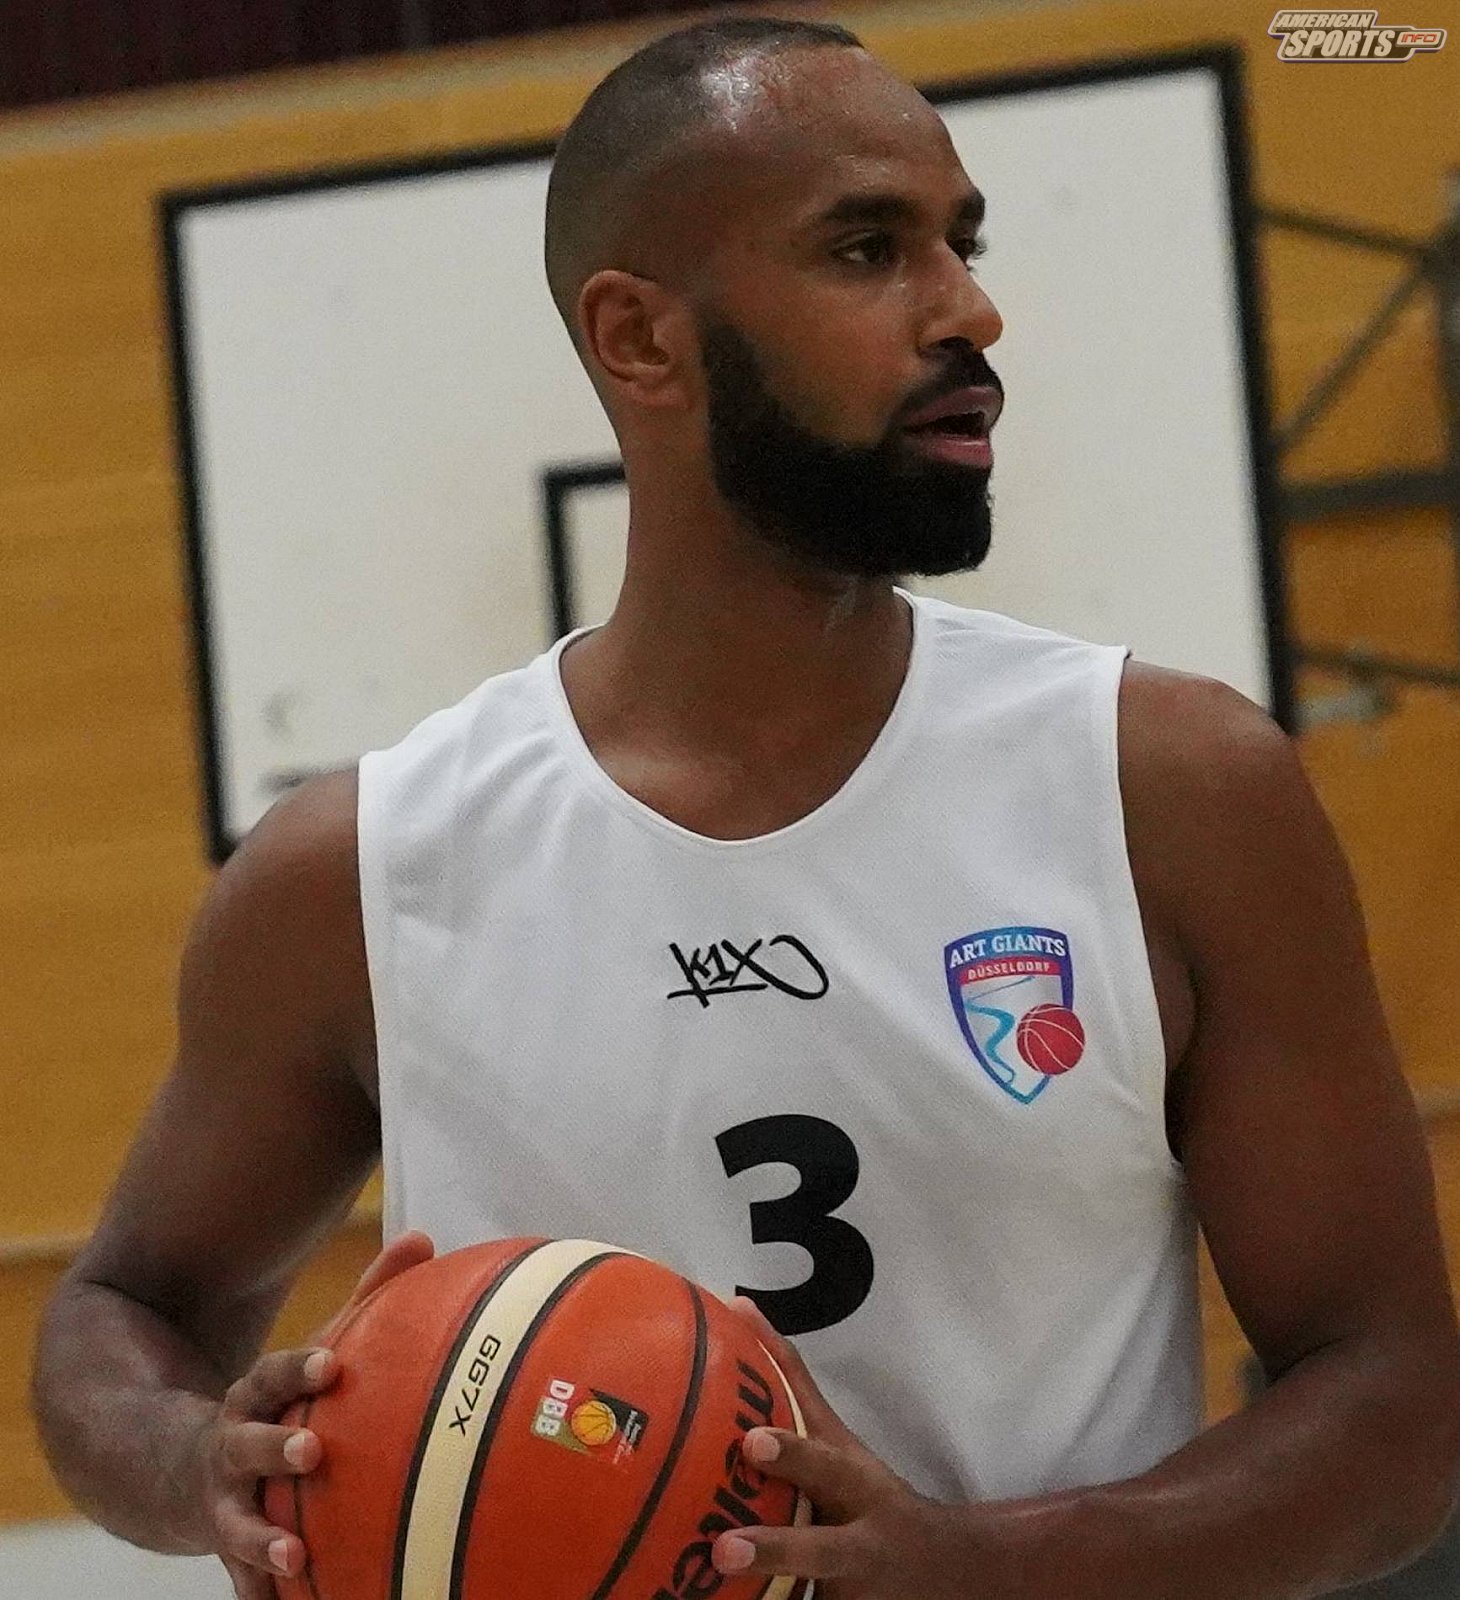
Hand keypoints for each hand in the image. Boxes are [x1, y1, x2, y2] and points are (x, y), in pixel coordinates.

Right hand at [191, 1230, 433, 1598]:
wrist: (179, 1469)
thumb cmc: (280, 1402)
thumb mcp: (312, 1353)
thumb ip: (366, 1297)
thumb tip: (421, 1238)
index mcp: (255, 1395)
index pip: (272, 1374)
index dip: (299, 1368)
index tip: (331, 1365)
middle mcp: (231, 1447)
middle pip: (247, 1444)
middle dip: (275, 1447)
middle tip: (312, 1451)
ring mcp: (223, 1502)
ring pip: (236, 1521)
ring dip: (263, 1537)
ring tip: (296, 1554)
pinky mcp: (228, 1551)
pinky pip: (244, 1581)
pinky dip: (264, 1596)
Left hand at [713, 1296, 969, 1599]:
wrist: (946, 1572)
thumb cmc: (867, 1493)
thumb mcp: (837, 1439)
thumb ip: (789, 1379)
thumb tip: (736, 1307)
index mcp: (855, 1487)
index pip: (825, 1466)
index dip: (792, 1454)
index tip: (752, 1442)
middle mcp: (857, 1543)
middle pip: (821, 1552)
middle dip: (776, 1550)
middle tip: (723, 1549)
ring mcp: (851, 1592)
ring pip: (810, 1595)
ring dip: (768, 1592)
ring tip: (711, 1585)